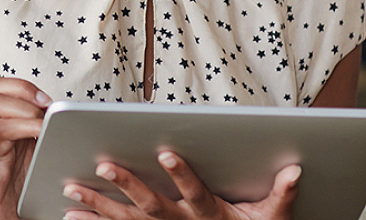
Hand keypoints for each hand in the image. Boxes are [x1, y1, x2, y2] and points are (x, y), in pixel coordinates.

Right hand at [0, 77, 51, 219]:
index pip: (1, 87)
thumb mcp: (39, 147)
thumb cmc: (25, 181)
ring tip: (39, 128)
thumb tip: (62, 107)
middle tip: (44, 113)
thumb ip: (44, 126)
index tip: (46, 100)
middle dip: (24, 100)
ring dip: (20, 118)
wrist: (14, 214)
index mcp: (5, 122)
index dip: (22, 88)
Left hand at [61, 152, 300, 219]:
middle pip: (152, 206)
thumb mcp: (271, 219)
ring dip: (98, 206)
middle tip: (102, 165)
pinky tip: (70, 216)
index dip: (183, 175)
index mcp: (210, 215)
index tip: (167, 153)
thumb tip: (295, 170)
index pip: (196, 193)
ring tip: (72, 191)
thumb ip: (281, 196)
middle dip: (127, 185)